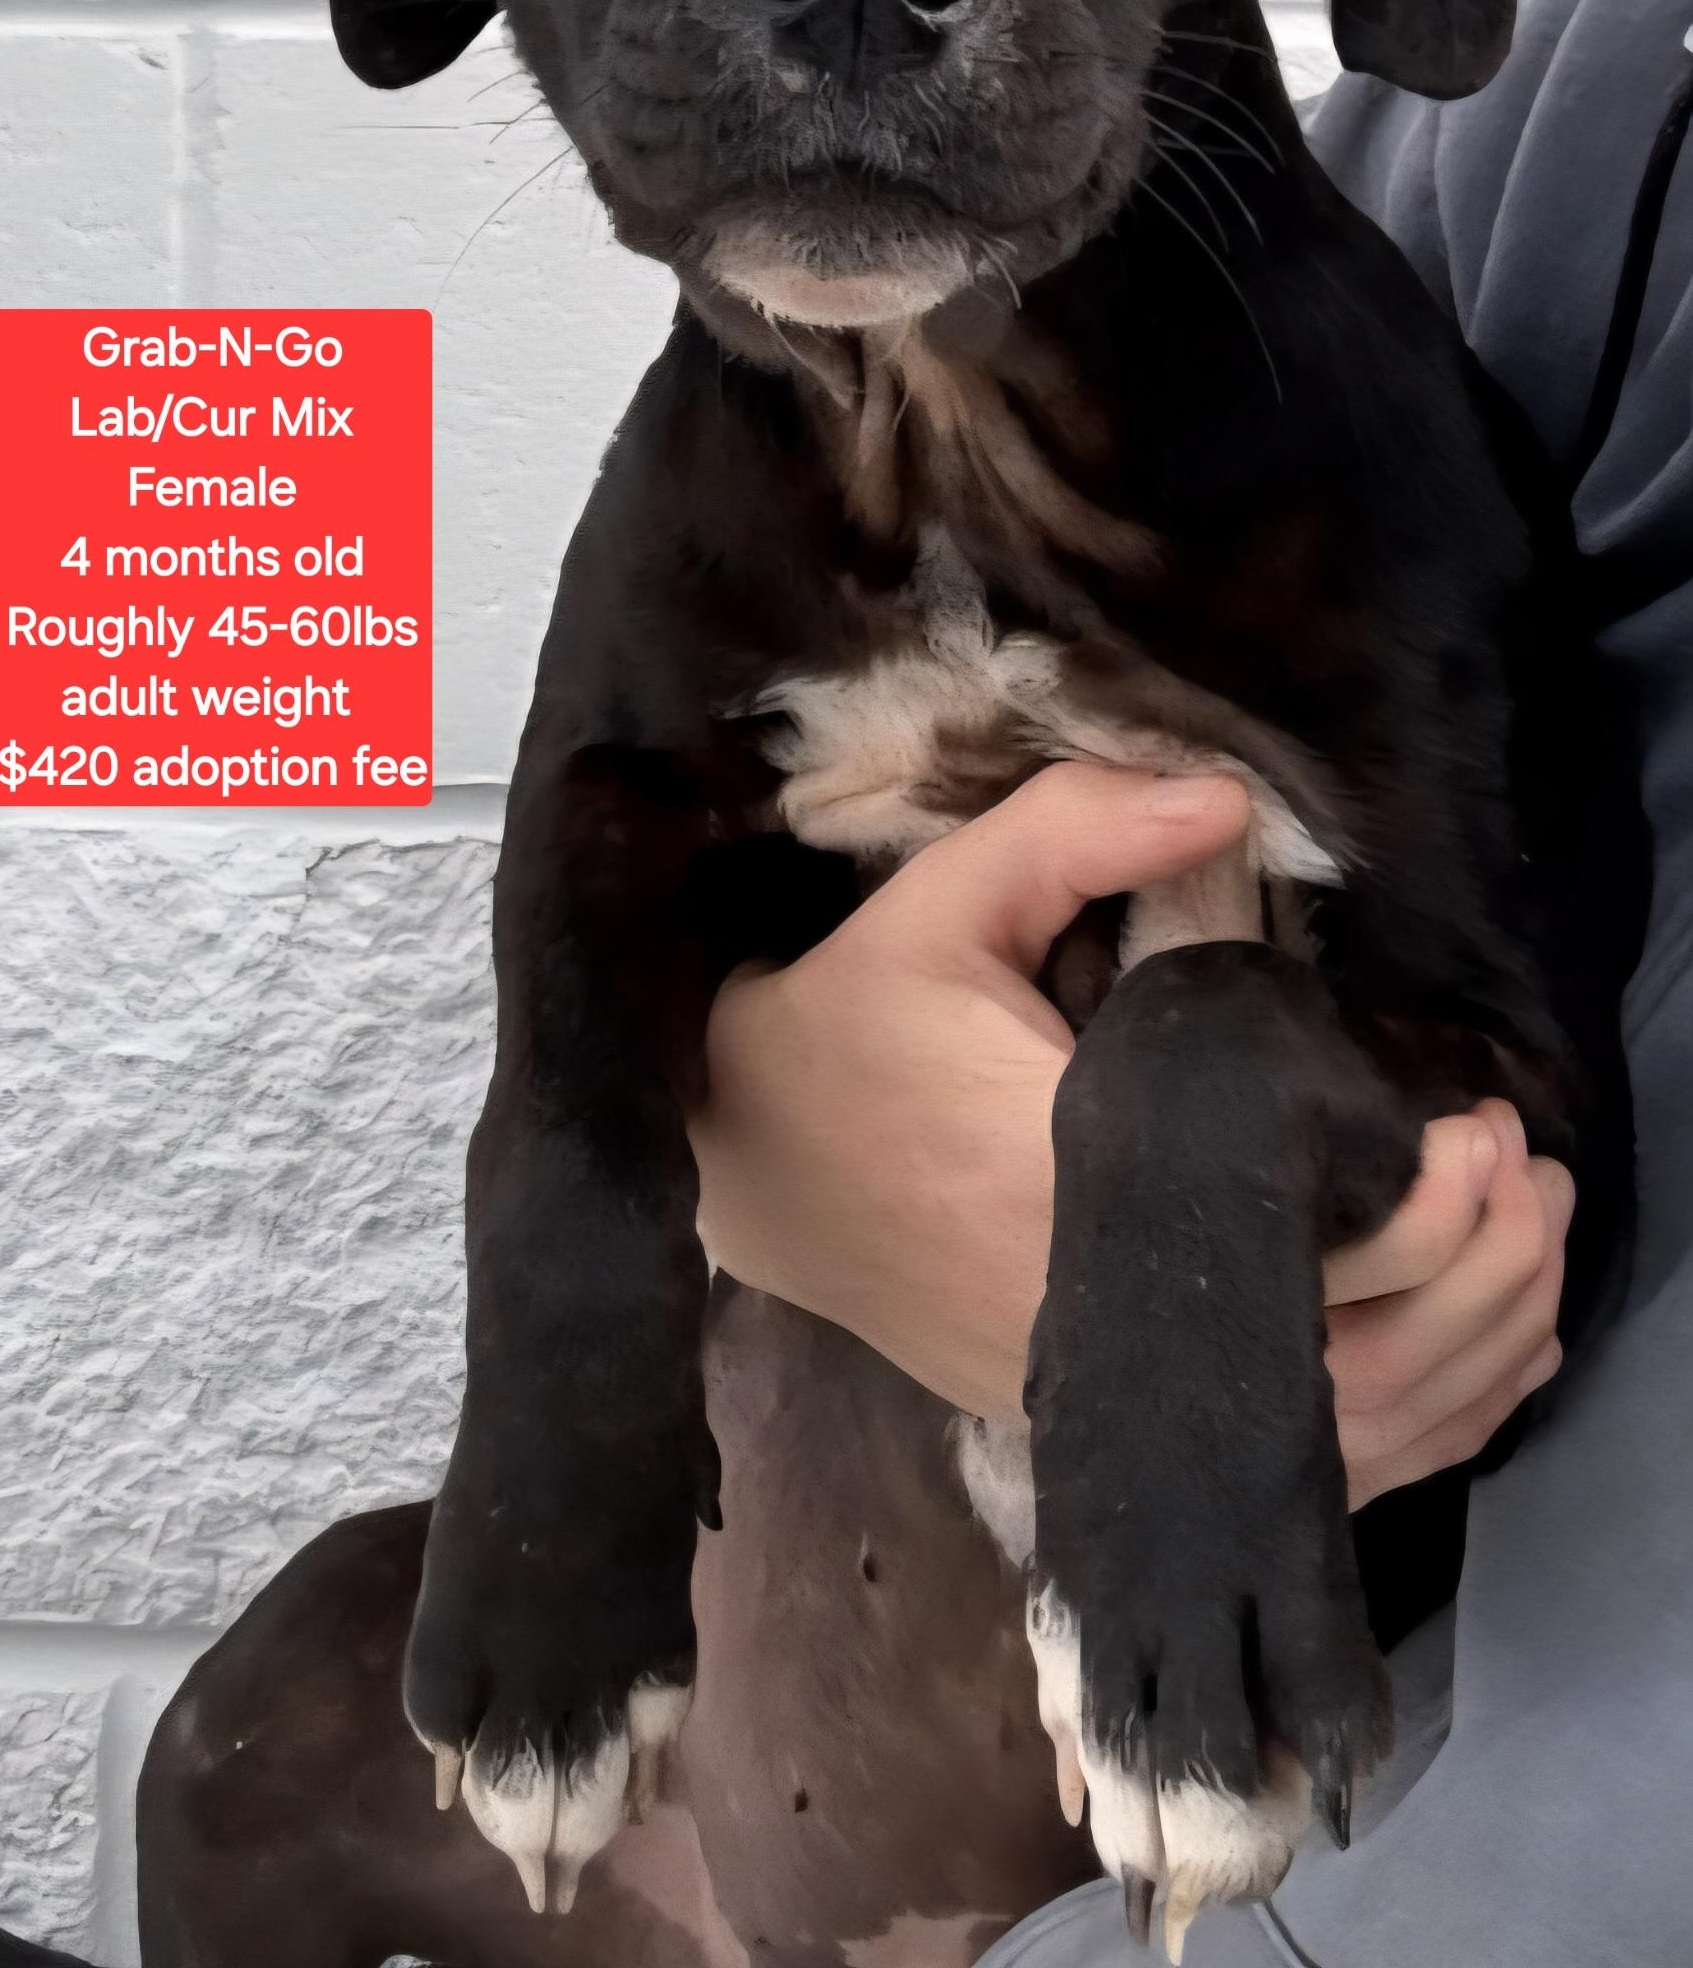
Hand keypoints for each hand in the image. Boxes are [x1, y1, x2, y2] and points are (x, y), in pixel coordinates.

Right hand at [690, 761, 1568, 1501]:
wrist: (744, 1158)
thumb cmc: (850, 1025)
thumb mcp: (940, 902)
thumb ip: (1072, 829)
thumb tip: (1229, 797)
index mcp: (1069, 1188)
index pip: (1303, 1247)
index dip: (1430, 1202)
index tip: (1471, 1120)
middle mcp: (1090, 1319)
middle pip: (1358, 1360)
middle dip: (1480, 1270)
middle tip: (1520, 1168)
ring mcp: (1090, 1389)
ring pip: (1337, 1438)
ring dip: (1464, 1355)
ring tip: (1517, 1247)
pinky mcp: (1083, 1419)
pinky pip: (1280, 1467)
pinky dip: (1400, 1426)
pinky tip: (1463, 1354)